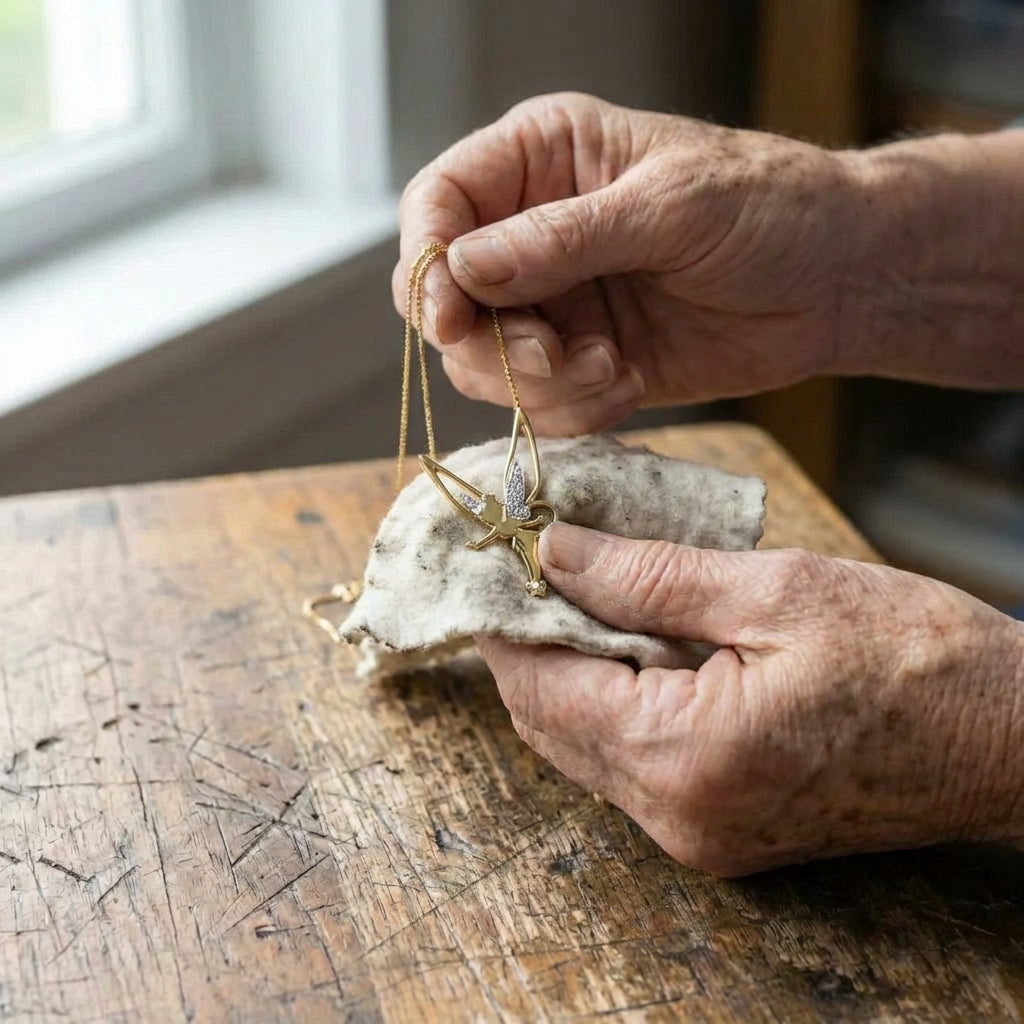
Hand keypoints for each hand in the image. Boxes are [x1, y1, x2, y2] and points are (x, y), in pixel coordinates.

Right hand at [394, 91, 861, 433]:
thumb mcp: (669, 207)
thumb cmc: (769, 207)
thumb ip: (561, 238)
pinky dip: (572, 409)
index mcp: (542, 161)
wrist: (835, 280)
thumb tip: (462, 268)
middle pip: (448, 299)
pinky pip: (539, 402)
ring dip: (538, 384)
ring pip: (486, 363)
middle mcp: (534, 232)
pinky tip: (631, 383)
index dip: (428, 264)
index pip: (439, 206)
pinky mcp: (583, 360)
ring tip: (612, 368)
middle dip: (490, 343)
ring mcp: (557, 302)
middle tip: (552, 355)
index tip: (450, 317)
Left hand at [477, 523, 1023, 874]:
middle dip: (531, 642)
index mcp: (685, 758)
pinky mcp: (719, 830)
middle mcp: (677, 817)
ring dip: (571, 670)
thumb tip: (556, 552)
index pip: (542, 687)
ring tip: (584, 591)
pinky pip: (631, 764)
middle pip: (551, 723)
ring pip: (585, 745)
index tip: (495, 559)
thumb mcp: (773, 590)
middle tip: (536, 565)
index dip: (507, 620)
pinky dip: (613, 701)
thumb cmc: (915, 656)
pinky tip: (632, 642)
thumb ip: (647, 577)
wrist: (1010, 738)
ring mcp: (698, 835)